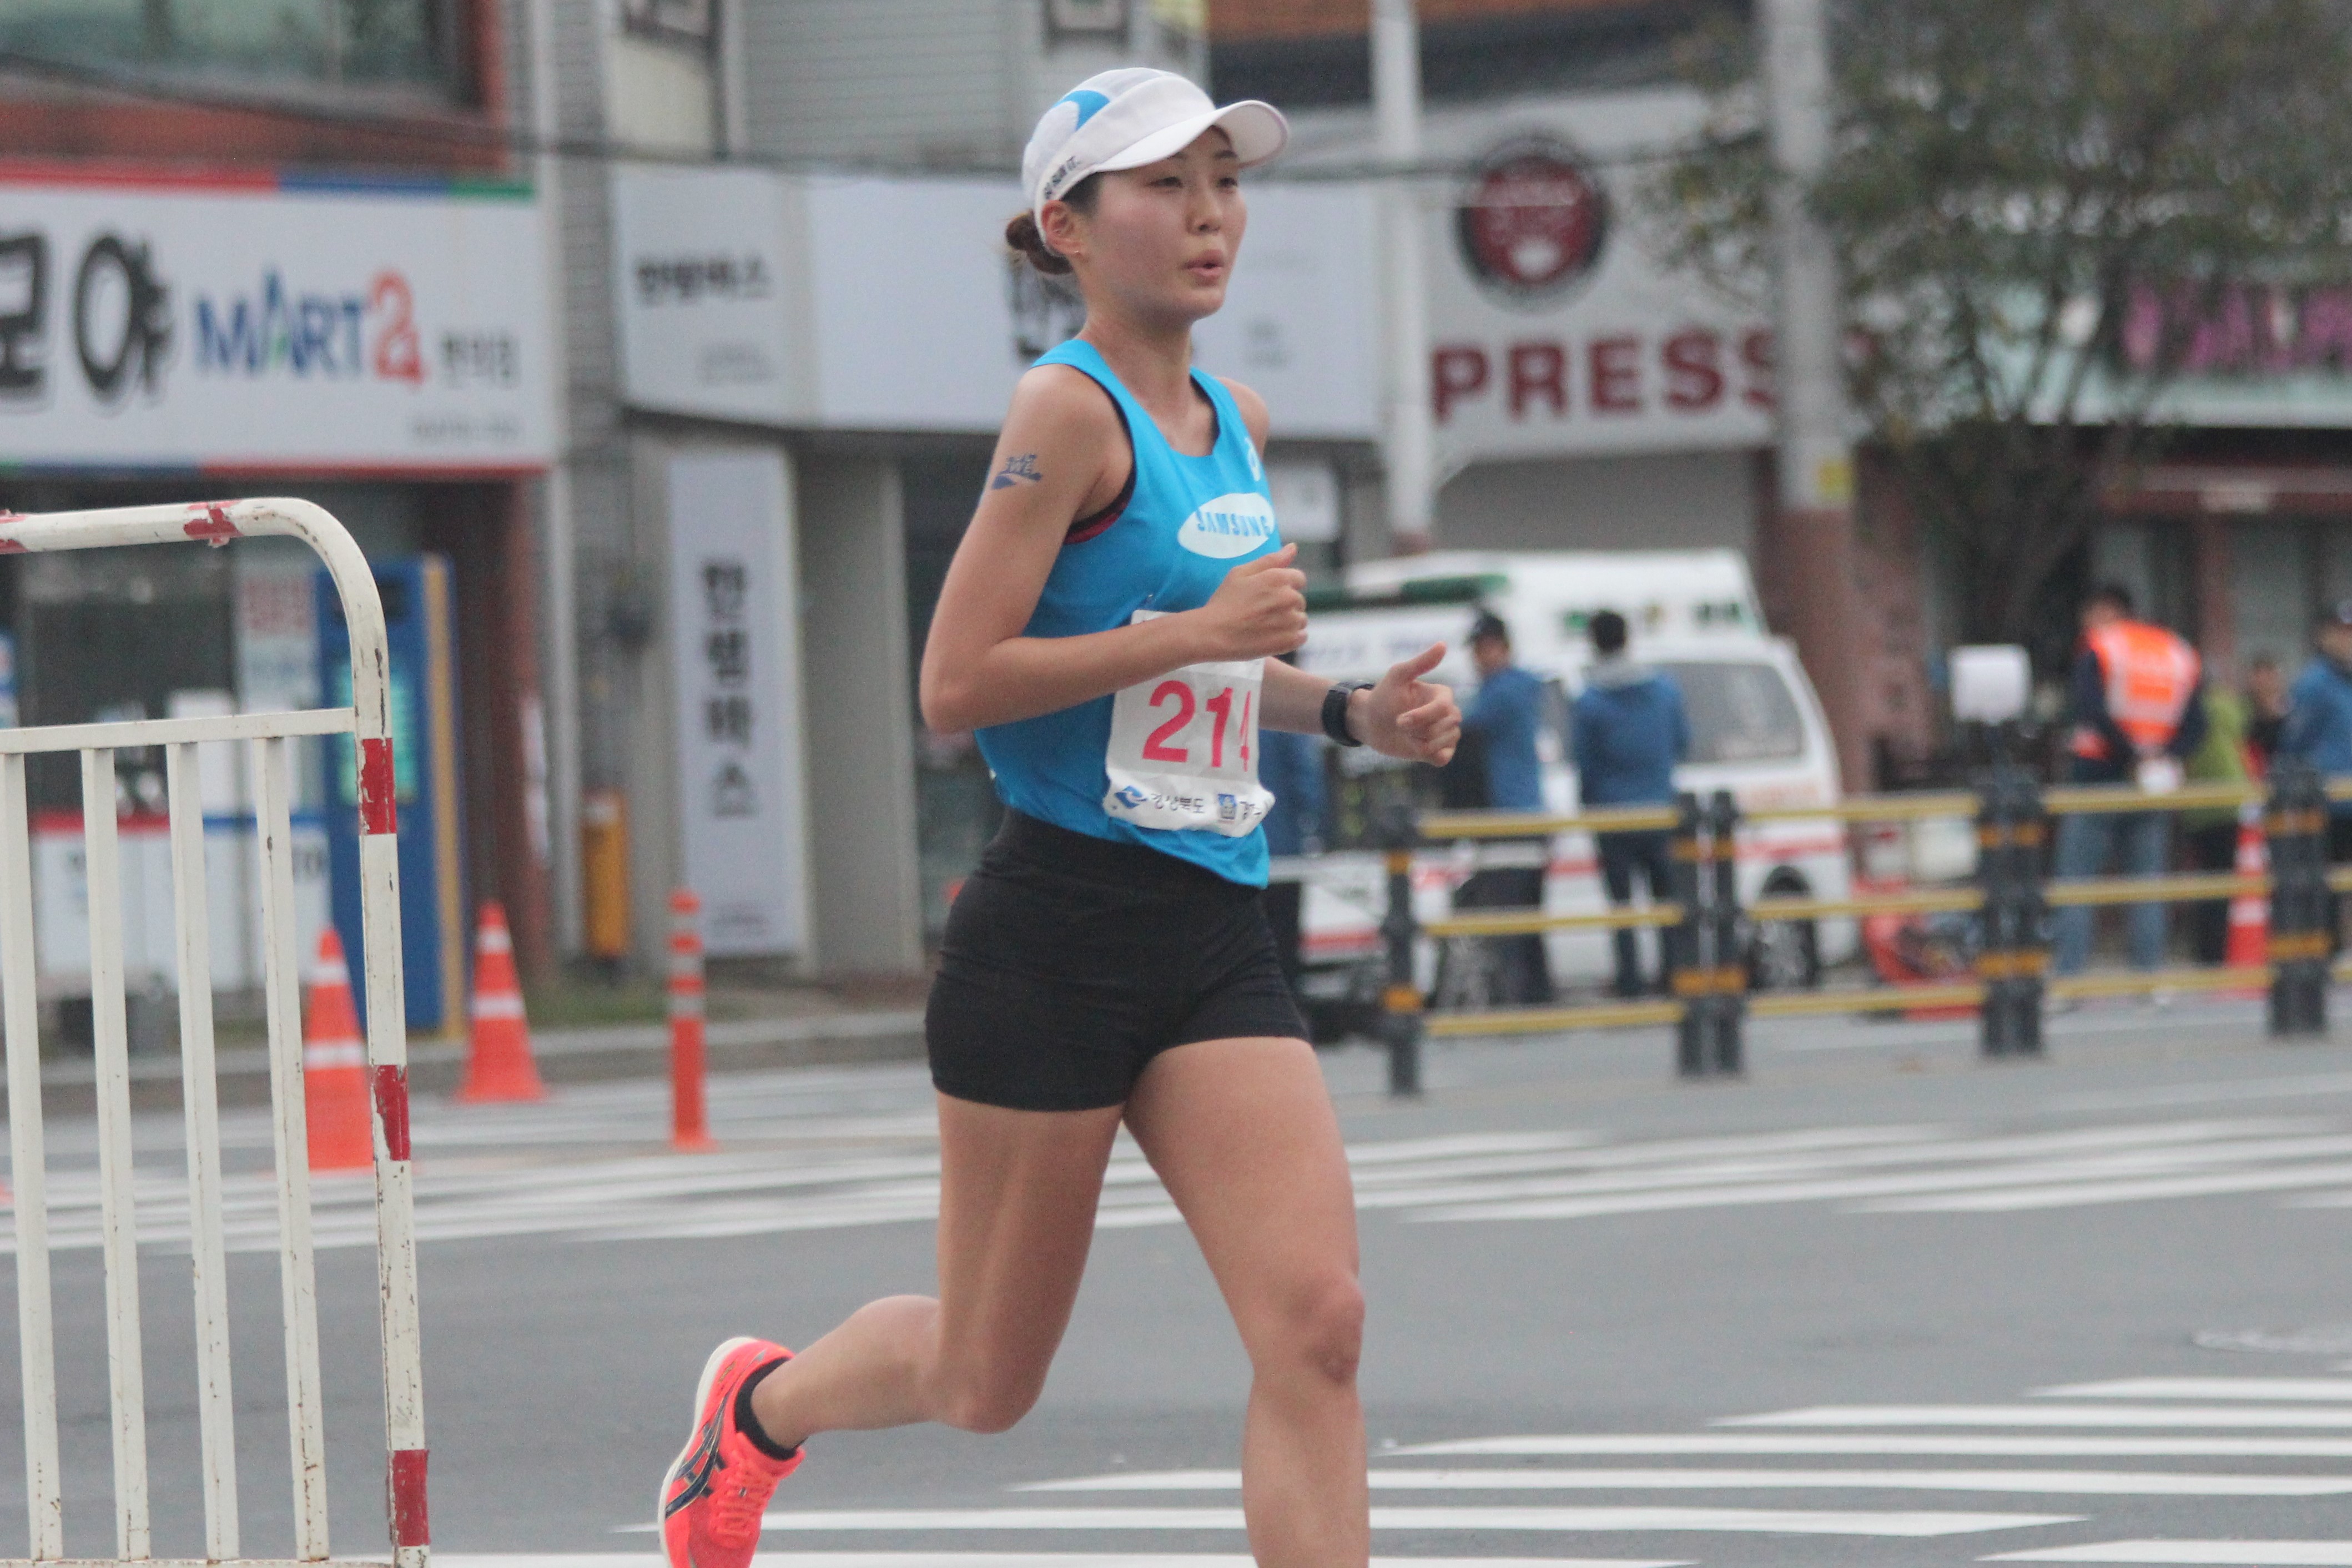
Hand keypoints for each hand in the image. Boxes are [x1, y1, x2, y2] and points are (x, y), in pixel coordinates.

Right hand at [1191, 544, 1307, 660]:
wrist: (1213, 634)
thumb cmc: (1224, 601)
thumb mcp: (1241, 573)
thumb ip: (1270, 560)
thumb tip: (1293, 547)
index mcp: (1278, 578)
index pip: (1299, 579)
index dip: (1285, 586)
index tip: (1269, 595)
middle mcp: (1288, 597)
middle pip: (1299, 600)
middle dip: (1286, 605)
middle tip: (1263, 612)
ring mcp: (1290, 621)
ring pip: (1301, 619)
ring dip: (1289, 622)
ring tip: (1266, 626)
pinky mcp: (1289, 641)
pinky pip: (1302, 637)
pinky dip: (1291, 637)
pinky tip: (1273, 637)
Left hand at [1355, 643, 1459, 763]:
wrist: (1370, 722)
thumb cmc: (1383, 696)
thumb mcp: (1398, 676)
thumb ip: (1421, 662)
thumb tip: (1443, 644)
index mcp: (1442, 694)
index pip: (1444, 709)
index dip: (1421, 717)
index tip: (1399, 721)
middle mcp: (1448, 713)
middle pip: (1446, 727)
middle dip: (1419, 730)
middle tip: (1400, 725)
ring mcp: (1444, 733)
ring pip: (1444, 743)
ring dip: (1420, 743)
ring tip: (1406, 735)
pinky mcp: (1438, 751)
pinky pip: (1444, 758)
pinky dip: (1429, 755)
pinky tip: (1416, 748)